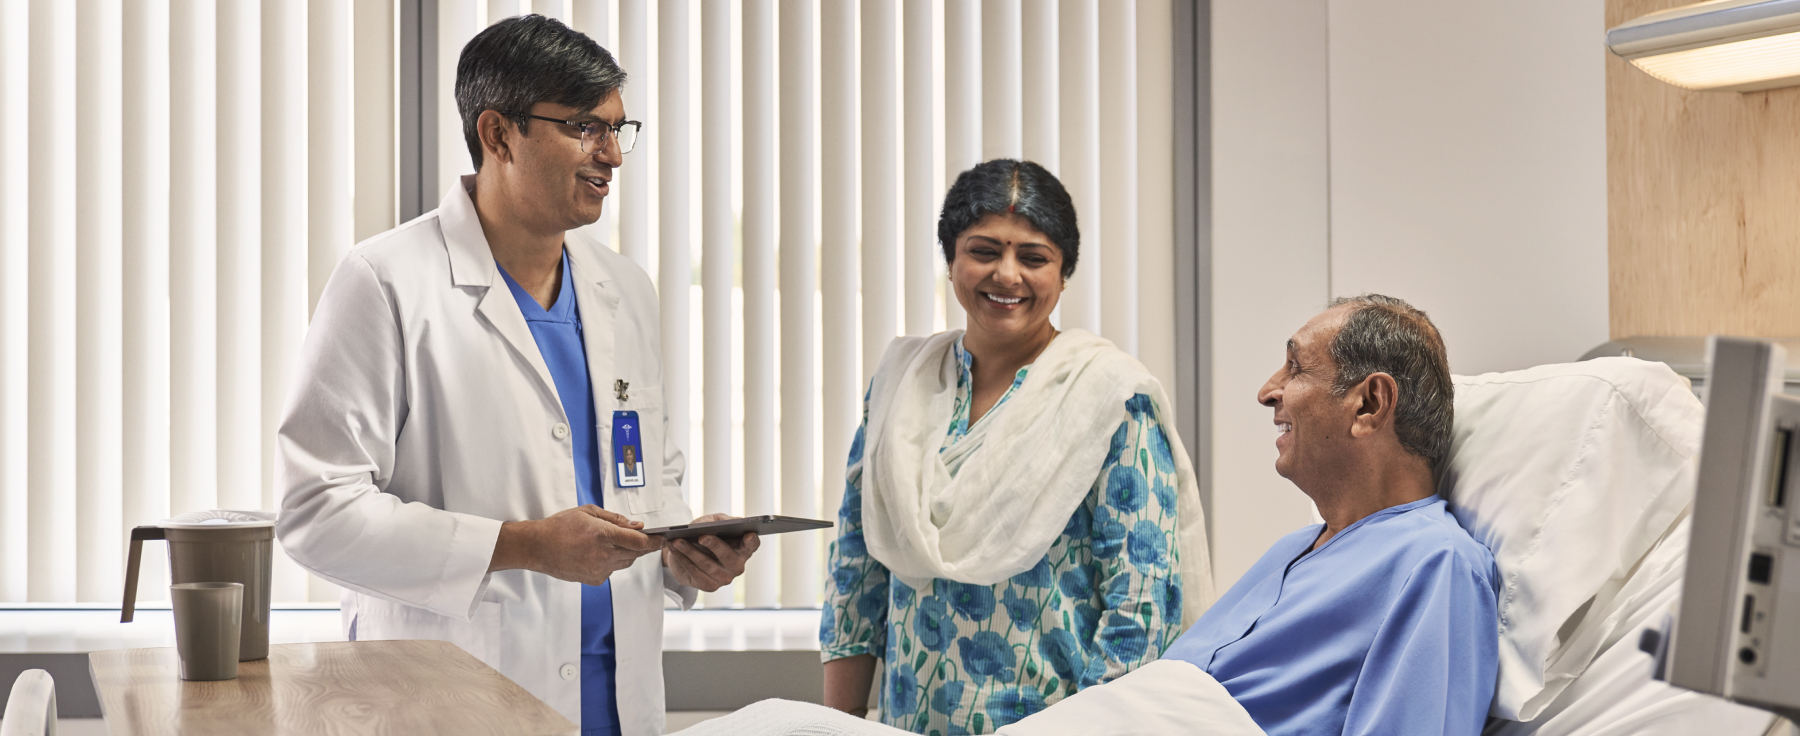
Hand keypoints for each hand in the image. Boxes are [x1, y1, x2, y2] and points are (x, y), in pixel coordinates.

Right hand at [490, 505, 663, 585]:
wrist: (537, 548)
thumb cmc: (560, 526)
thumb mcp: (589, 512)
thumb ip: (616, 520)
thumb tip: (637, 526)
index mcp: (602, 535)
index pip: (639, 542)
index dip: (654, 540)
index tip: (663, 538)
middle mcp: (603, 555)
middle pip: (636, 553)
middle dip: (644, 546)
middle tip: (650, 539)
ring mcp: (598, 570)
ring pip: (626, 563)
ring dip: (628, 553)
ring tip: (619, 542)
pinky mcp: (594, 580)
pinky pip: (613, 571)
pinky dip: (613, 562)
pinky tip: (601, 553)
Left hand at [662, 513, 759, 591]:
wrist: (685, 551)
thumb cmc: (703, 533)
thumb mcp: (712, 522)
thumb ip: (722, 520)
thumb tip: (729, 522)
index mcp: (742, 548)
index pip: (752, 545)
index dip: (752, 541)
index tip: (748, 534)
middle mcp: (737, 565)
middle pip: (728, 556)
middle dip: (714, 545)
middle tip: (702, 536)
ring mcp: (724, 578)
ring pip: (707, 564)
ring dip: (690, 551)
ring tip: (677, 541)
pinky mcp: (709, 586)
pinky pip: (695, 572)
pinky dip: (683, 559)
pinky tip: (674, 550)